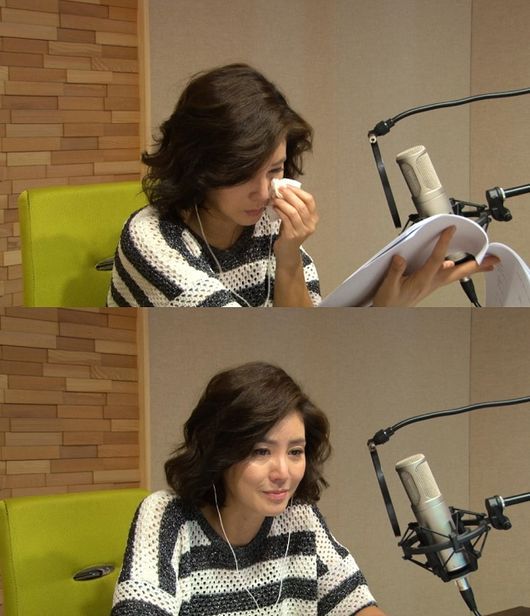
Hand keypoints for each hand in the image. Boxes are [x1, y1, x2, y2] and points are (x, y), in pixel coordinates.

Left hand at [272, 186, 318, 268]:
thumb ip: (293, 207)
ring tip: (274, 198)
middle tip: (279, 189)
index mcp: (313, 218)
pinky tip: (274, 207)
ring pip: (294, 211)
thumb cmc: (289, 234)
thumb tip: (283, 190)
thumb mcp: (294, 219)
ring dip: (283, 202)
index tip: (287, 185)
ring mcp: (302, 231)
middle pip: (302, 204)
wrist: (287, 253)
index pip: (310, 200)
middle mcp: (311, 225)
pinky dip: (279, 210)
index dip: (298, 191)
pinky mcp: (293, 236)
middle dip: (289, 194)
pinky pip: (286, 219)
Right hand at [372, 226, 499, 306]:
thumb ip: (395, 271)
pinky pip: (447, 276)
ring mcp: (432, 285)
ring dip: (471, 268)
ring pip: (455, 274)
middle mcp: (430, 283)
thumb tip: (400, 258)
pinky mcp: (429, 286)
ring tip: (484, 263)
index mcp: (422, 281)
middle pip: (457, 272)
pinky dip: (455, 270)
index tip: (450, 231)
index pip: (436, 259)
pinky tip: (453, 265)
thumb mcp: (388, 286)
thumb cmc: (389, 303)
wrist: (388, 315)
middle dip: (476, 266)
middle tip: (492, 260)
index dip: (443, 244)